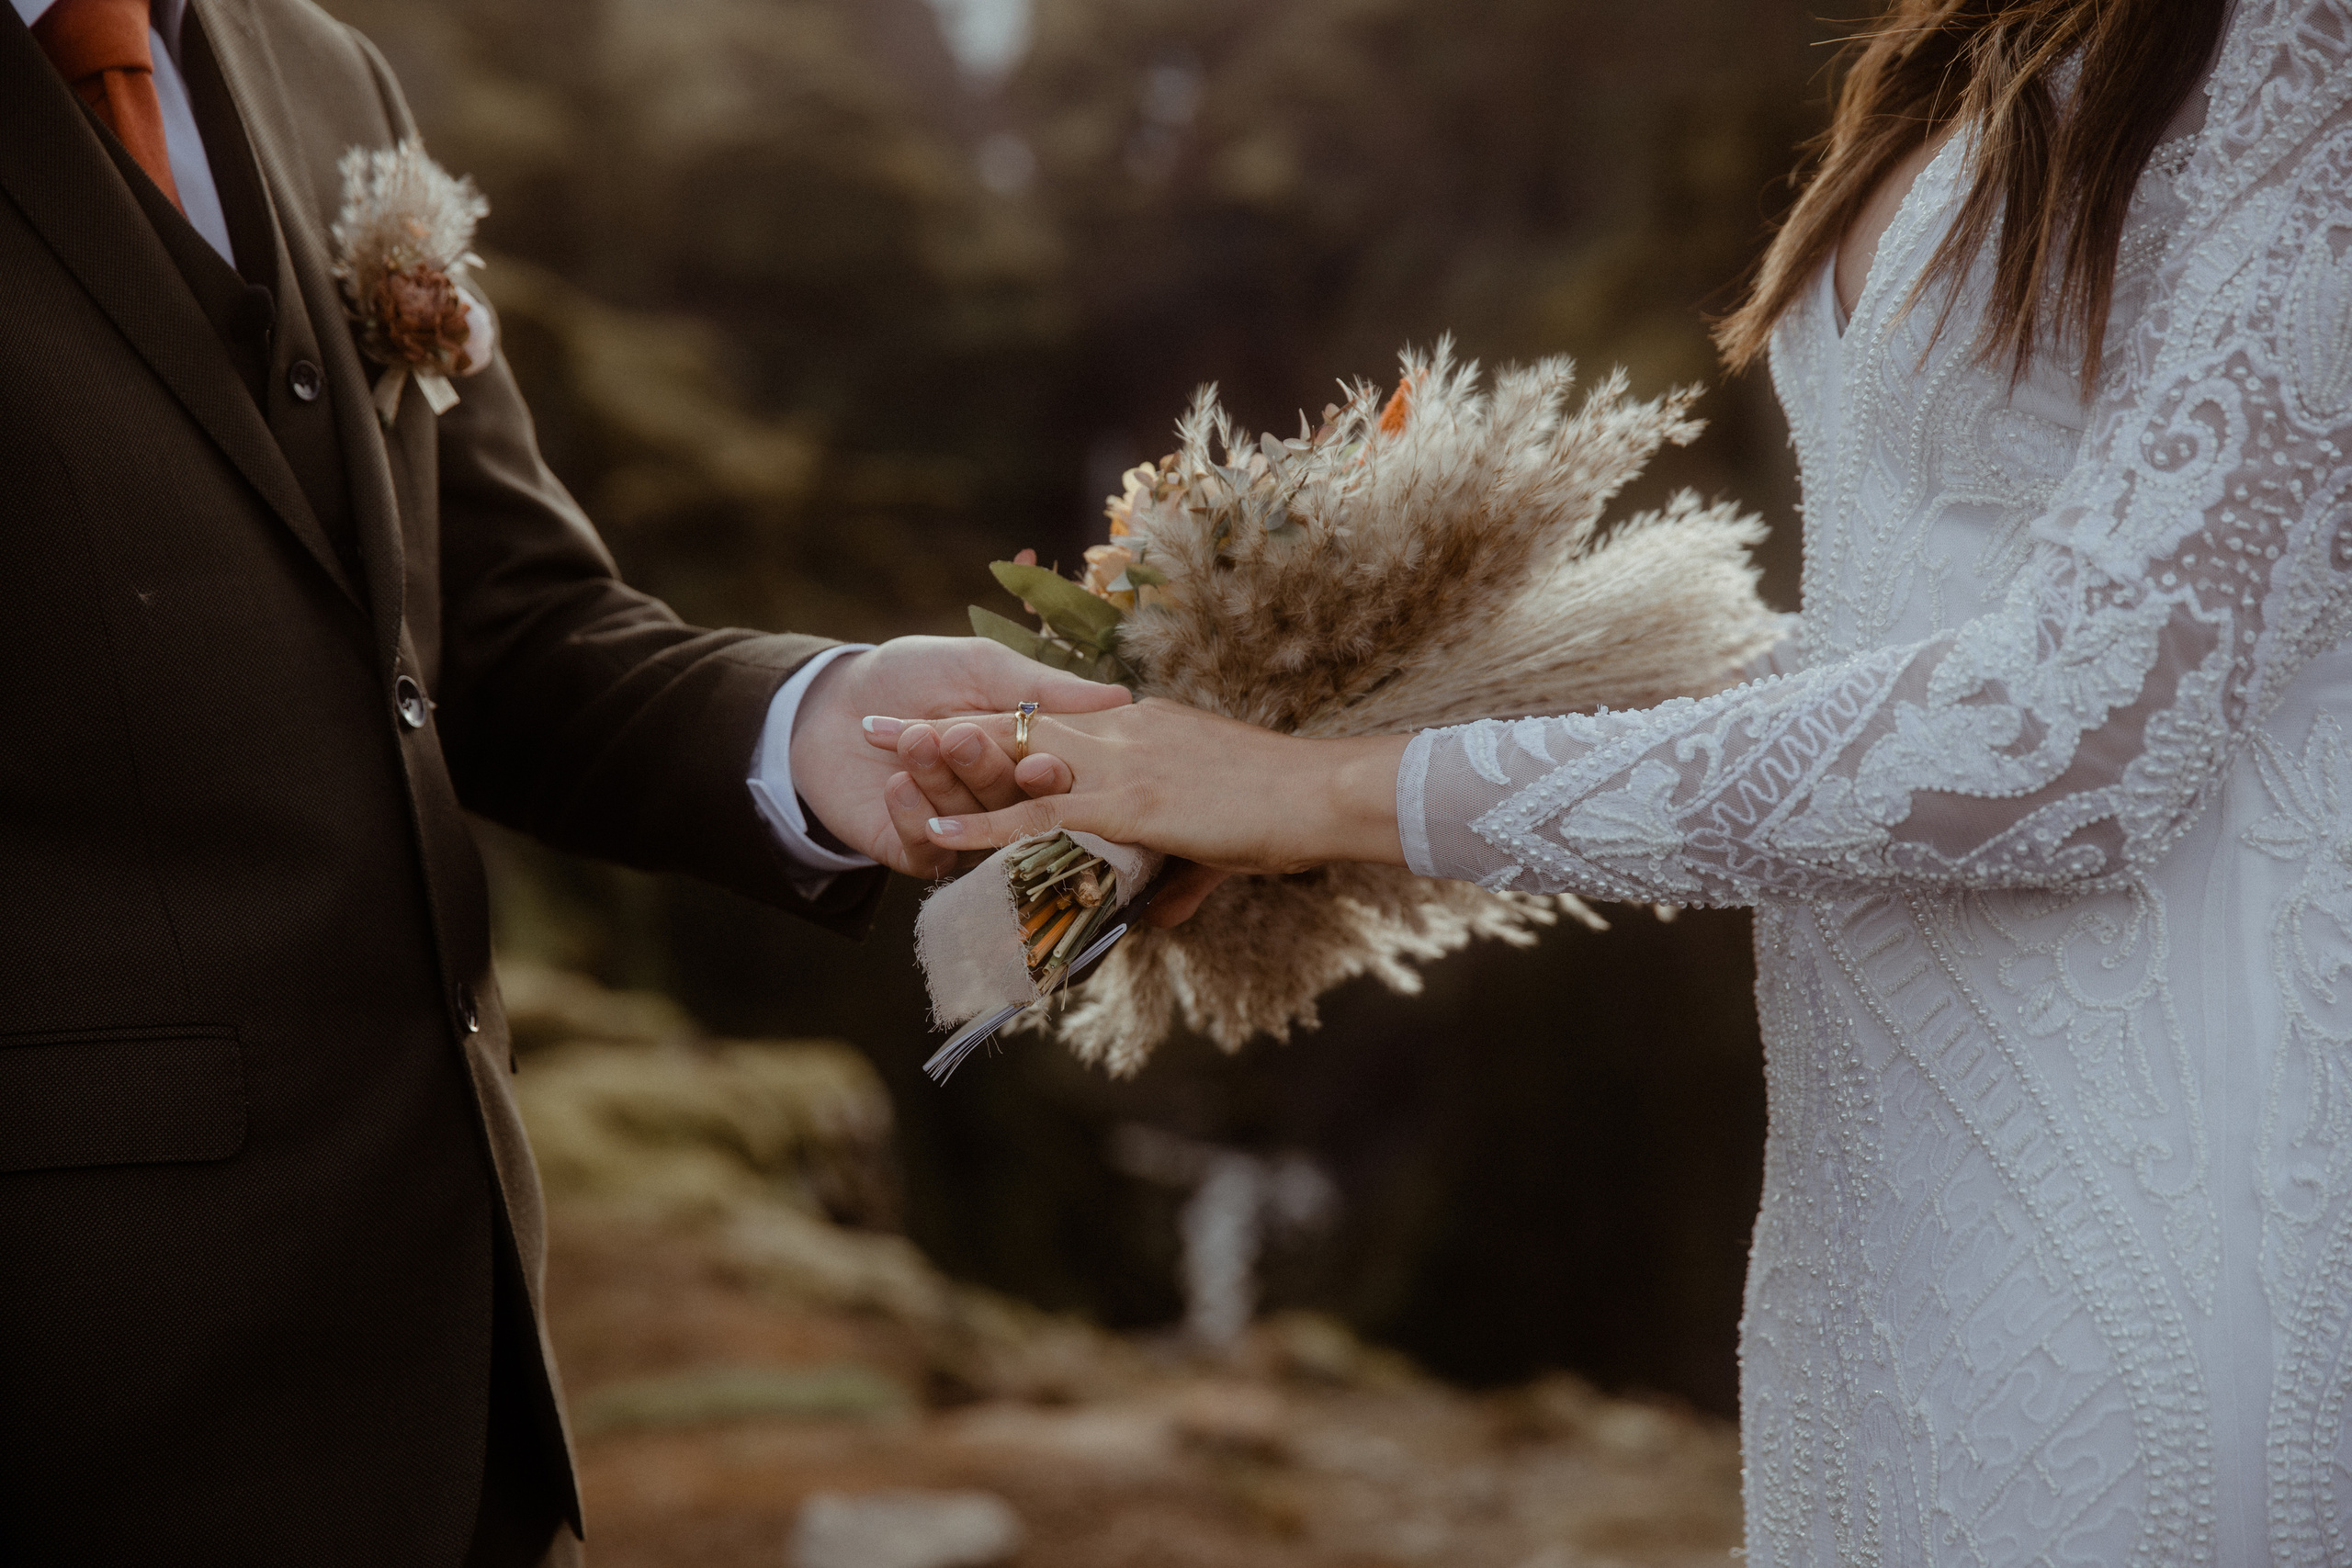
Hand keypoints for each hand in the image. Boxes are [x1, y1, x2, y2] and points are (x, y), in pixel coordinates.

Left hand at [792, 637, 1130, 877]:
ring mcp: (961, 832)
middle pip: (1014, 804)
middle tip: (959, 738)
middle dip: (987, 772)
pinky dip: (914, 816)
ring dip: (945, 782)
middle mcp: (1001, 800)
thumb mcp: (979, 667)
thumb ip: (1041, 687)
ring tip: (917, 740)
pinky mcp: (917, 853)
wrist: (827, 700)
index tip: (1039, 762)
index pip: (1053, 773)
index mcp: (1026, 756)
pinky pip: (929, 851)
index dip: (1050, 773)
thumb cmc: (910, 673)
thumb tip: (1121, 697)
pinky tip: (897, 784)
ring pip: (972, 825)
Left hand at [861, 699, 1410, 894]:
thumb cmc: (1287, 810)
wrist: (1326, 794)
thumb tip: (1155, 918)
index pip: (1054, 719)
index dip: (995, 719)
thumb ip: (1178, 877)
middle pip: (1016, 724)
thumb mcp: (1219, 842)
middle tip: (881, 722)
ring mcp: (1125, 763)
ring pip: (1017, 757)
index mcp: (1144, 726)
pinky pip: (1042, 815)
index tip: (946, 717)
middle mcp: (1124, 732)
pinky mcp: (1131, 803)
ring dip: (948, 759)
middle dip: (944, 725)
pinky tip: (940, 829)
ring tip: (884, 754)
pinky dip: (987, 825)